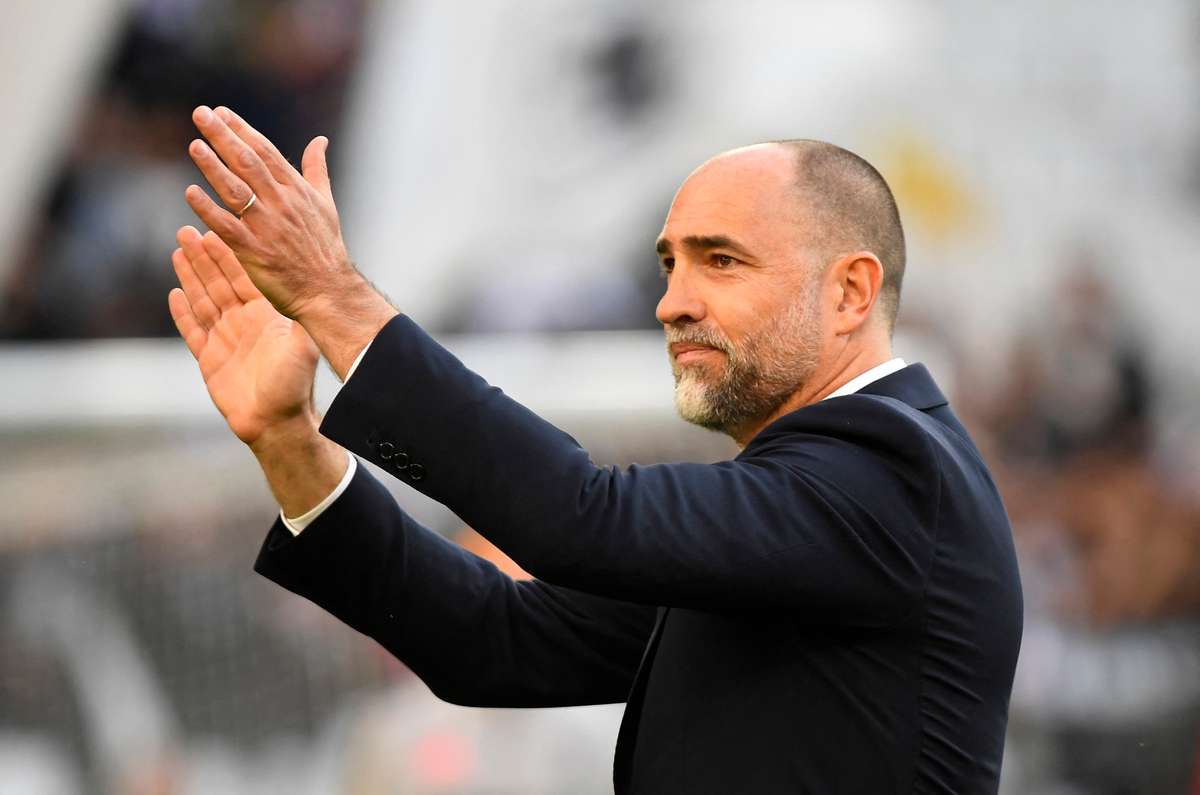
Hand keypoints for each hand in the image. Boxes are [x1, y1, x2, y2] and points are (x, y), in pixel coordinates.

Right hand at [168, 225, 319, 446]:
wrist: (276, 422)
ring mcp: (225, 340)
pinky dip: (183, 313)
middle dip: (202, 258)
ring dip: (190, 277)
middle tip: (186, 230)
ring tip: (178, 251)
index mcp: (264, 316)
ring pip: (202, 301)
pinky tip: (174, 294)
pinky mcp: (210, 360)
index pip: (241, 278)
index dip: (227, 256)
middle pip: (217, 283)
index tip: (214, 231)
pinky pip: (193, 331)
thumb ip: (295, 319)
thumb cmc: (294, 386)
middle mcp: (243, 323)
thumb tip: (305, 290)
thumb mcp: (301, 346)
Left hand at [184, 105, 355, 318]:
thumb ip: (317, 169)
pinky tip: (190, 193)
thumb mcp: (326, 203)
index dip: (242, 130)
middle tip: (201, 114)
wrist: (327, 289)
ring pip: (235, 189)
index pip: (265, 152)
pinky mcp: (253, 250)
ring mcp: (266, 226)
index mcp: (296, 190)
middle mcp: (281, 203)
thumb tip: (320, 140)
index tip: (221, 112)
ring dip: (213, 166)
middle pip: (247, 162)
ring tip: (195, 146)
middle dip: (223, 136)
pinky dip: (207, 209)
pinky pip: (226, 225)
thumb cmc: (325, 247)